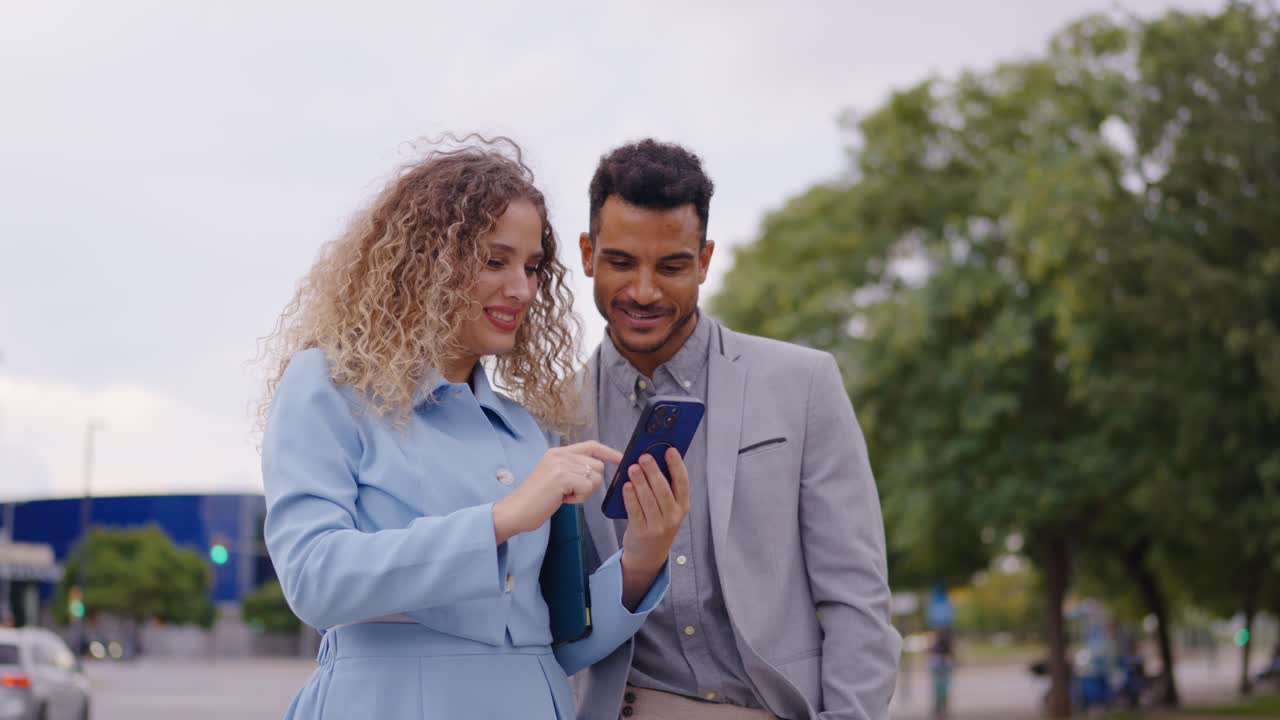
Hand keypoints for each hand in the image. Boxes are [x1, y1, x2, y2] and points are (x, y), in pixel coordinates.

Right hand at [492, 441, 620, 543]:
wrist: (515, 511)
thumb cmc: (536, 500)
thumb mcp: (555, 477)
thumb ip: (572, 469)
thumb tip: (596, 470)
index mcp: (558, 452)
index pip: (591, 445)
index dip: (608, 452)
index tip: (621, 459)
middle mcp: (560, 454)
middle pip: (597, 465)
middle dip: (590, 483)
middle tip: (570, 492)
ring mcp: (560, 464)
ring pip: (594, 477)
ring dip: (584, 491)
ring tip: (564, 495)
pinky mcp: (561, 477)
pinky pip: (587, 487)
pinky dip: (578, 498)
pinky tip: (562, 500)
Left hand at [620, 447, 690, 607]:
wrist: (648, 555)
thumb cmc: (657, 524)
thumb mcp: (668, 509)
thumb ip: (664, 488)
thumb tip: (653, 460)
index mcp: (682, 507)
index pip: (683, 483)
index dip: (677, 465)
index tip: (670, 450)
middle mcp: (673, 517)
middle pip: (664, 490)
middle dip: (654, 471)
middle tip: (644, 457)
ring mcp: (658, 527)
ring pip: (649, 500)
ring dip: (640, 482)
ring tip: (633, 468)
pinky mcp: (641, 532)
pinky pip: (635, 511)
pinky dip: (630, 497)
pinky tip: (626, 486)